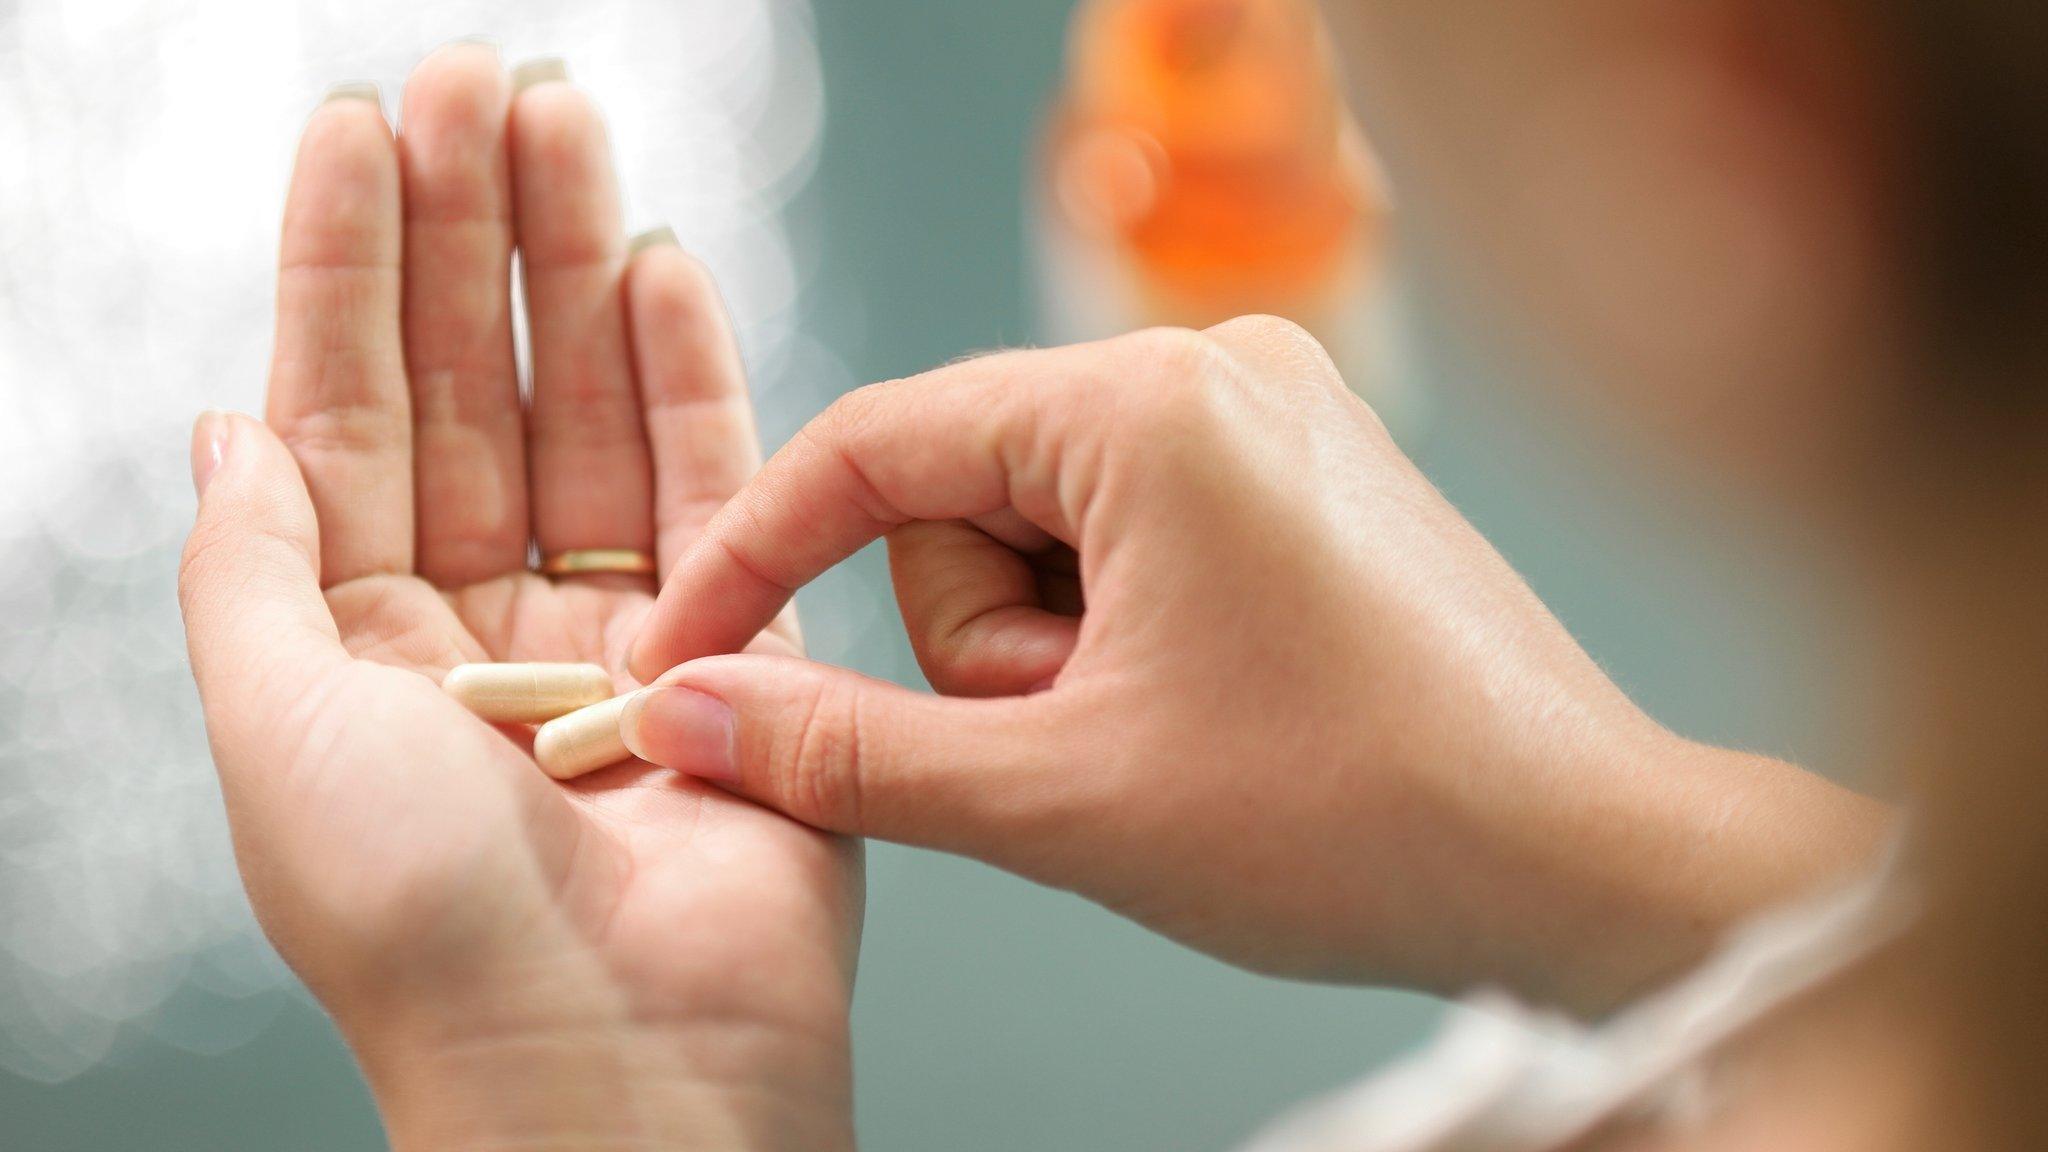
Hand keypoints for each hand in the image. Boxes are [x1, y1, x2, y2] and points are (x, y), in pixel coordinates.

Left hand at [179, 47, 854, 1150]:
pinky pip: (716, 481)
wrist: (618, 1065)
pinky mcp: (740, 644)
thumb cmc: (426, 932)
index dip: (348, 266)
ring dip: (577, 265)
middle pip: (474, 385)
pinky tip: (663, 266)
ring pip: (591, 408)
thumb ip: (251, 564)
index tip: (361, 129)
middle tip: (481, 83)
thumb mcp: (274, 728)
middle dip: (471, 231)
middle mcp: (483, 622)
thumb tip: (223, 424)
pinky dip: (691, 371)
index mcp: (356, 644)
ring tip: (567, 125)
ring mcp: (616, 627)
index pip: (345, 412)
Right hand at [627, 316, 1890, 1011]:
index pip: (874, 444)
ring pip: (1045, 525)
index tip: (685, 655)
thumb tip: (688, 715)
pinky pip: (1131, 533)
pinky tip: (1197, 710)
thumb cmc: (1365, 817)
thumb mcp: (1061, 798)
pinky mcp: (1305, 473)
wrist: (1585, 860)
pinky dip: (1116, 631)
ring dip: (1053, 652)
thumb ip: (846, 751)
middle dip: (982, 642)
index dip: (755, 558)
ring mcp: (1273, 414)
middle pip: (963, 492)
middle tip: (1075, 742)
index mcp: (1148, 404)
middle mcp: (1216, 368)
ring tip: (1155, 737)